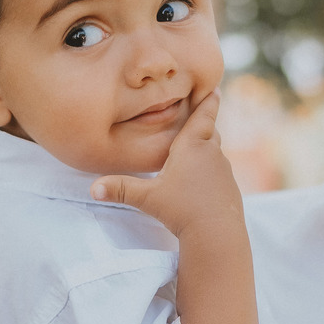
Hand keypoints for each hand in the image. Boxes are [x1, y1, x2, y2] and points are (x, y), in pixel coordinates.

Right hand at [91, 90, 241, 238]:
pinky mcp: (230, 189)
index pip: (202, 117)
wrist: (217, 234)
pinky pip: (220, 173)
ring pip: (215, 153)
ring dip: (206, 150)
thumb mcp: (148, 198)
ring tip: (196, 152)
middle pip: (210, 132)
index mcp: (191, 147)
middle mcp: (211, 154)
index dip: (209, 102)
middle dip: (204, 124)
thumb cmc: (181, 210)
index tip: (216, 89)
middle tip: (201, 116)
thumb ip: (121, 189)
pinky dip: (212, 172)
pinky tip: (202, 185)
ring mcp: (224, 172)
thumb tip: (93, 189)